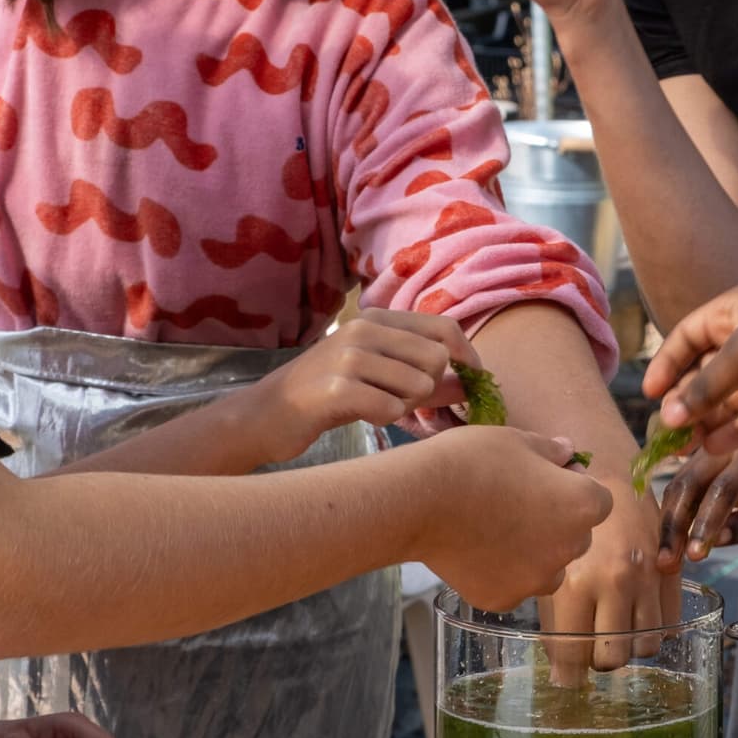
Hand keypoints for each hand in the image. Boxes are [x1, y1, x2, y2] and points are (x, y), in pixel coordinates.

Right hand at [241, 312, 480, 464]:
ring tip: (378, 407)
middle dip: (431, 389)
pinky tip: (364, 416)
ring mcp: (348, 356)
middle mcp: (363, 328)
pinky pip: (391, 408)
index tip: (472, 382)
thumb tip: (473, 382)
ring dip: (407, 406)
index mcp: (376, 318)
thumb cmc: (327, 396)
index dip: (467, 357)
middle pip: (438, 359)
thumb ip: (423, 374)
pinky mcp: (337, 388)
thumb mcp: (376, 374)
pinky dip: (385, 418)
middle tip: (404, 402)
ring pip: (420, 385)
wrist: (264, 415)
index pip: (445, 327)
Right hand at [412, 427, 615, 611]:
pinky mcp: (503, 599)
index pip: (599, 501)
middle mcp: (569, 549)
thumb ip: (551, 450)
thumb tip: (569, 453)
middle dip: (557, 522)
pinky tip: (474, 551)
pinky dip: (501, 572)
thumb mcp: (518, 439)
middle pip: (576, 537)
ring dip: (534, 552)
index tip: (546, 479)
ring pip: (548, 567)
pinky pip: (513, 585)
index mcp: (583, 506)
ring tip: (495, 530)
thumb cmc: (474, 460)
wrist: (420, 500)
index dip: (574, 488)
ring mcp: (536, 579)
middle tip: (517, 503)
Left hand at [538, 479, 675, 681]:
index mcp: (575, 585)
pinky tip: (634, 617)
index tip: (567, 676)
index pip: (574, 657)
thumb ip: (555, 616)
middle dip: (598, 661)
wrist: (609, 475)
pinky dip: (652, 630)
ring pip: (644, 647)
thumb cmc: (566, 520)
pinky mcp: (669, 573)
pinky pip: (667, 625)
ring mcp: (646, 579)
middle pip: (611, 659)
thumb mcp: (551, 566)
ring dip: (628, 647)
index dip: (569, 675)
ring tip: (612, 633)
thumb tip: (563, 665)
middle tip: (588, 650)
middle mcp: (614, 584)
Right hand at [645, 280, 737, 454]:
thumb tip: (669, 416)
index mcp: (733, 312)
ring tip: (684, 449)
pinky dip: (734, 433)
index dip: (667, 364)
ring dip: (706, 422)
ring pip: (728, 401)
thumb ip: (705, 386)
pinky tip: (714, 449)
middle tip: (666, 432)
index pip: (687, 337)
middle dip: (685, 401)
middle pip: (706, 373)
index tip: (650, 394)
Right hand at [656, 441, 737, 569]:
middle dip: (675, 525)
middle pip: (690, 482)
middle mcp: (729, 444)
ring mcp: (711, 449)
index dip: (706, 522)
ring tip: (665, 561)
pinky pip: (679, 487)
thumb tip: (716, 541)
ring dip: (668, 523)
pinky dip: (671, 515)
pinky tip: (669, 544)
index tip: (695, 556)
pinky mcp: (700, 461)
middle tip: (667, 564)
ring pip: (678, 485)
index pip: (725, 488)